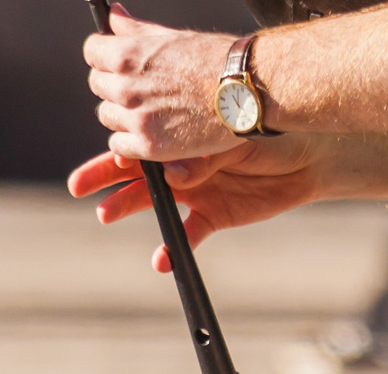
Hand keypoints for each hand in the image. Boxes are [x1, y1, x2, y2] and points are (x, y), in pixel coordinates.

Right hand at [68, 138, 324, 257]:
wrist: (309, 149)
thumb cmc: (269, 126)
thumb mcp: (232, 134)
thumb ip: (202, 154)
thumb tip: (174, 173)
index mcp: (182, 135)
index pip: (143, 138)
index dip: (121, 146)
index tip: (109, 151)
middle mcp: (181, 164)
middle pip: (134, 172)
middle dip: (104, 176)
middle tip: (78, 186)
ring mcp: (195, 190)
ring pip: (152, 202)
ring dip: (127, 206)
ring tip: (104, 214)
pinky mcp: (214, 215)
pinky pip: (187, 234)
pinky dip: (172, 249)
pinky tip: (160, 260)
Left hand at [85, 5, 247, 167]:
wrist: (246, 88)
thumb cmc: (215, 59)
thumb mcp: (172, 36)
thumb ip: (135, 28)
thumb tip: (114, 14)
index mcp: (129, 55)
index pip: (92, 51)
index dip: (104, 54)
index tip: (117, 61)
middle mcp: (126, 87)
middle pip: (97, 85)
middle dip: (115, 84)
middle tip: (144, 87)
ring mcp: (137, 118)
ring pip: (107, 116)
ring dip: (124, 114)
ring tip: (155, 109)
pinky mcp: (149, 146)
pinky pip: (119, 146)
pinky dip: (132, 142)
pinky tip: (156, 130)